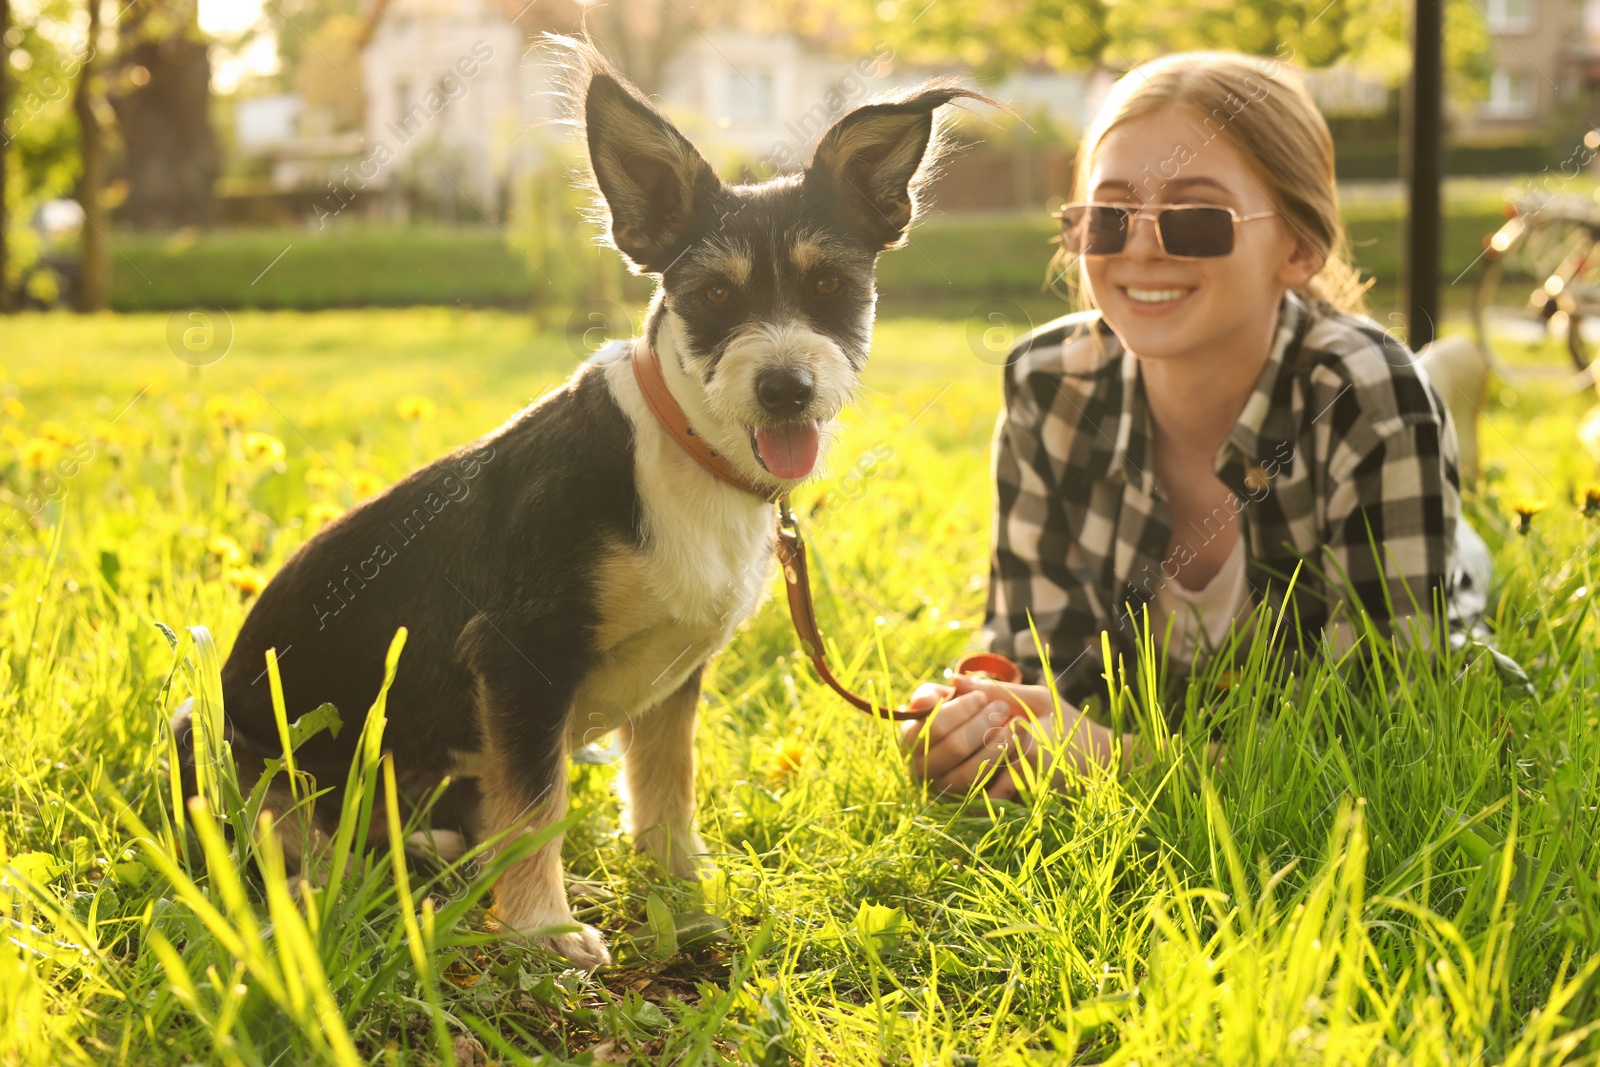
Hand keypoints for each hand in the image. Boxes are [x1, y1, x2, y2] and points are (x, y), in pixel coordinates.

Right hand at [898, 673, 1043, 799]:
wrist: (1039, 747)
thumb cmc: (1004, 713)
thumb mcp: (995, 695)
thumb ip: (976, 688)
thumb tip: (954, 680)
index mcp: (917, 735)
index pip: (930, 725)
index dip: (958, 710)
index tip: (982, 697)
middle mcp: (923, 765)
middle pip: (951, 748)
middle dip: (980, 727)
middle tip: (1003, 710)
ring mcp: (945, 788)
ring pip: (966, 774)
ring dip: (994, 749)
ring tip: (1016, 728)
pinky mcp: (967, 809)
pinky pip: (985, 797)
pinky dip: (1006, 775)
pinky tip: (1019, 755)